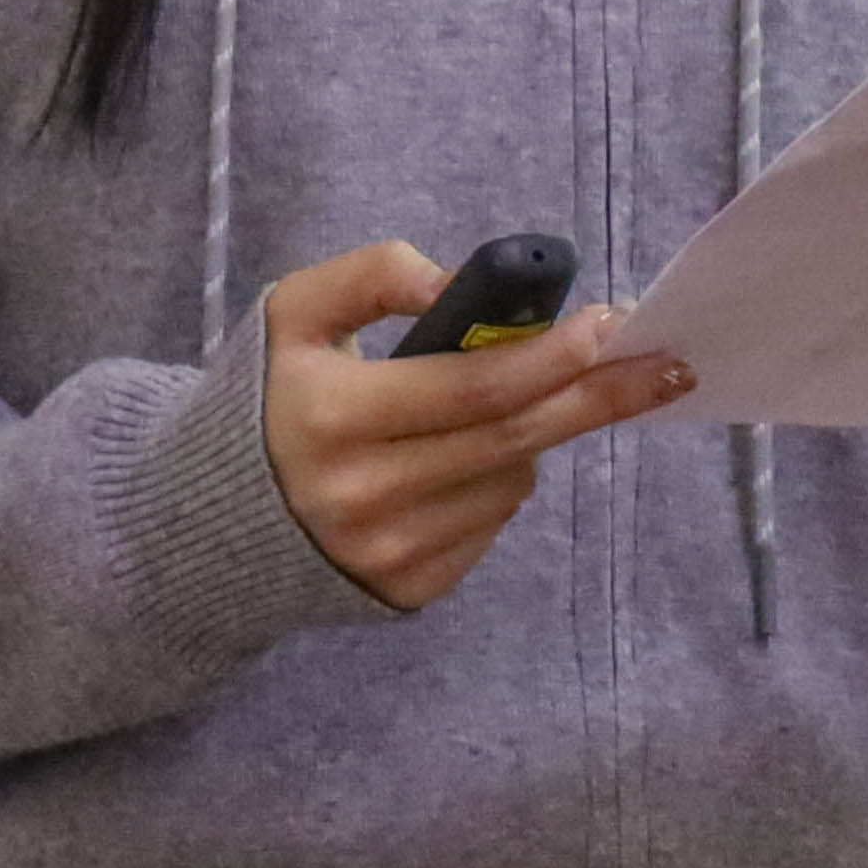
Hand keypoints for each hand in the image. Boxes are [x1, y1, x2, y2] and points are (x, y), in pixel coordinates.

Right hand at [256, 240, 694, 610]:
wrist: (205, 520)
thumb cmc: (266, 396)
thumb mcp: (294, 312)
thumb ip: (372, 274)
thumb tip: (460, 282)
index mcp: (330, 417)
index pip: (470, 389)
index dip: (549, 357)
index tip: (611, 326)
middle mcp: (362, 498)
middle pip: (512, 441)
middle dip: (594, 396)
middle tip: (662, 364)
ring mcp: (388, 556)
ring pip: (510, 483)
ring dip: (526, 435)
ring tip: (484, 408)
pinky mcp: (409, 593)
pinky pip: (491, 525)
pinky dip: (494, 481)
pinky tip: (455, 461)